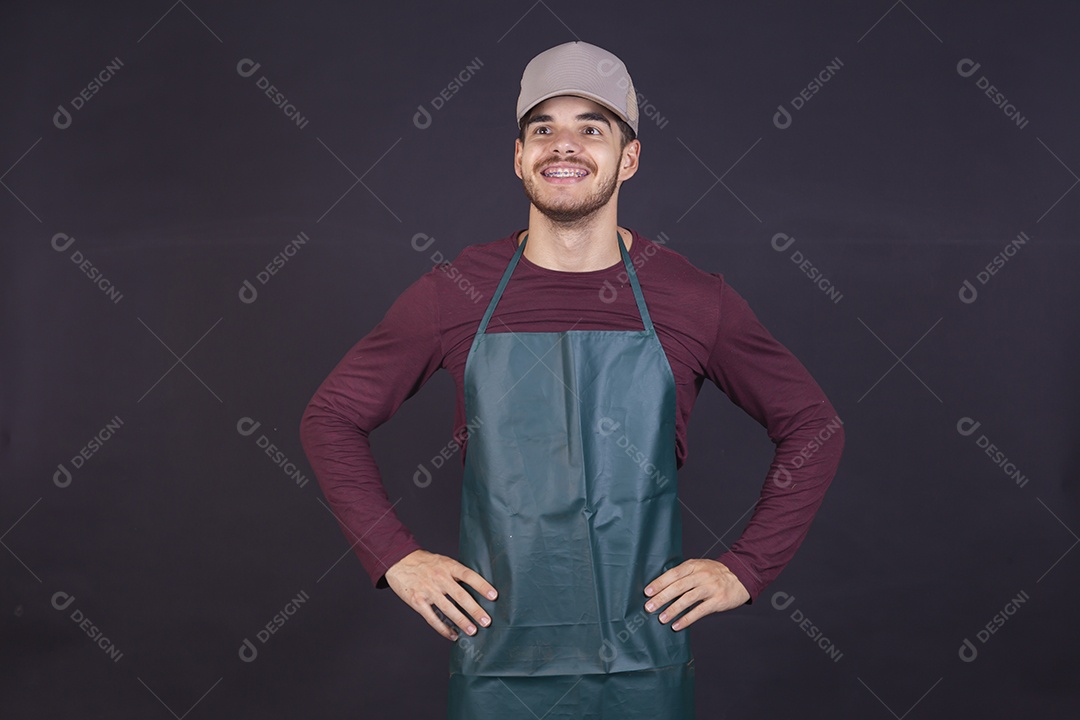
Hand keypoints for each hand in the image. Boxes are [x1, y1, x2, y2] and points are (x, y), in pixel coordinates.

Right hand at [383, 549, 497, 640]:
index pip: (469, 576)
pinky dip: (443, 628)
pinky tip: (453, 635)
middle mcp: (439, 578)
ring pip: (448, 609)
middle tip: (487, 621)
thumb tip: (477, 586)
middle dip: (475, 610)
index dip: (482, 586)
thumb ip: (456, 573)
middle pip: (461, 596)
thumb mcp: (443, 561)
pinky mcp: (417, 601)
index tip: (494, 596)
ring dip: (462, 622)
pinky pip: (432, 618)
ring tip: (473, 631)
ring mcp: (428, 590)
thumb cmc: (424, 562)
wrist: (398, 561)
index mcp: (448, 566)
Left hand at [643, 559, 749, 630]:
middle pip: (678, 586)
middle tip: (649, 607)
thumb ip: (684, 574)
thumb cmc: (715, 573)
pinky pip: (699, 611)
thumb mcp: (699, 566)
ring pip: (687, 599)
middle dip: (662, 597)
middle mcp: (701, 575)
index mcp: (694, 565)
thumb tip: (661, 586)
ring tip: (661, 618)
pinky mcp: (718, 601)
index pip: (673, 574)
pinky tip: (677, 626)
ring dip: (672, 610)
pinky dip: (686, 619)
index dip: (659, 583)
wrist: (741, 577)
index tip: (647, 592)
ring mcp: (710, 588)